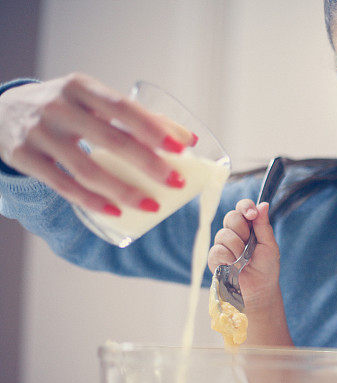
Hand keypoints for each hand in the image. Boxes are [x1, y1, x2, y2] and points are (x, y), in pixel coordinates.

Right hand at [0, 73, 194, 213]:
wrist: (1, 111)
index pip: (122, 108)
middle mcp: (58, 106)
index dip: (153, 128)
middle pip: (110, 140)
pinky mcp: (24, 158)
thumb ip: (138, 118)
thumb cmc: (67, 108)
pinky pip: (63, 186)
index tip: (181, 150)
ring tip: (152, 204)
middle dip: (148, 164)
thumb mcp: (94, 102)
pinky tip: (116, 212)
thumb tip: (190, 140)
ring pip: (87, 169)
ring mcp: (38, 133)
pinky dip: (91, 202)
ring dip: (124, 191)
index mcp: (81, 87)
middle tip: (176, 183)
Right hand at [208, 199, 280, 318]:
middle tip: (250, 245)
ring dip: (237, 248)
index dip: (245, 207)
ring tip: (244, 260)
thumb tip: (263, 204)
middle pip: (231, 216)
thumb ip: (264, 225)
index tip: (251, 215)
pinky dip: (227, 258)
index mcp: (249, 226)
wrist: (260, 289)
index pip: (243, 207)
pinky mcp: (215, 259)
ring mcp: (223, 245)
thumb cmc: (267, 268)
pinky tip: (234, 265)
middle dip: (243, 230)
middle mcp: (234, 233)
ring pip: (223, 234)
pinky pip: (217, 250)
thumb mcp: (269, 245)